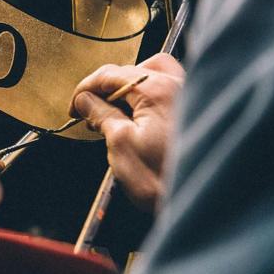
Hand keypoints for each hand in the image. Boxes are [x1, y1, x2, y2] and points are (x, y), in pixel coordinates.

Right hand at [69, 53, 183, 210]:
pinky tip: (139, 118)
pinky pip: (167, 90)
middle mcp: (177, 86)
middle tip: (91, 112)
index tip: (74, 106)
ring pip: (153, 76)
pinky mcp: (195, 111)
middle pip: (132, 71)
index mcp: (157, 90)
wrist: (199, 201)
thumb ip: (101, 115)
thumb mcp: (120, 144)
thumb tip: (84, 99)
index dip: (86, 89)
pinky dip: (148, 97)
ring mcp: (190, 97)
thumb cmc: (162, 177)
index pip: (111, 74)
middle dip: (107, 89)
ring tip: (115, 114)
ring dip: (129, 89)